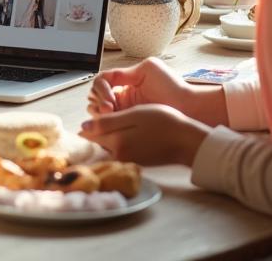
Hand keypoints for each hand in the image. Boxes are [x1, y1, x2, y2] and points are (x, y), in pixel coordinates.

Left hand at [79, 105, 209, 166]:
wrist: (188, 142)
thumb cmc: (164, 123)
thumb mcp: (134, 116)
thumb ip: (108, 122)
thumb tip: (83, 126)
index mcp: (116, 143)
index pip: (89, 133)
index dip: (88, 121)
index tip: (95, 109)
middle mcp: (118, 156)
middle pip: (97, 141)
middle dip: (94, 129)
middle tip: (106, 111)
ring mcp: (127, 160)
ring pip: (107, 145)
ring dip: (105, 135)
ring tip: (116, 120)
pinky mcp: (136, 162)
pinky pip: (118, 150)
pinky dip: (117, 141)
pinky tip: (126, 131)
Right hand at [88, 57, 226, 125]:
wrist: (189, 107)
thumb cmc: (172, 87)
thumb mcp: (148, 69)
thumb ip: (124, 72)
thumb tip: (106, 81)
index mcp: (125, 82)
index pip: (101, 82)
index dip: (101, 90)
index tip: (110, 100)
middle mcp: (122, 97)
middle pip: (95, 97)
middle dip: (97, 102)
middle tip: (109, 109)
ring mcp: (125, 112)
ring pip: (98, 112)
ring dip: (99, 113)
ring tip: (110, 117)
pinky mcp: (130, 125)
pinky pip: (110, 126)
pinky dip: (106, 125)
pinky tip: (112, 125)